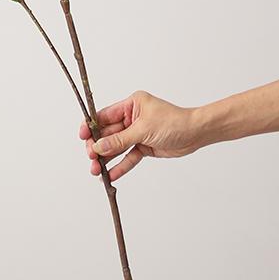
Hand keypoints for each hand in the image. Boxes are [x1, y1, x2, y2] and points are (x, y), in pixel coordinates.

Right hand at [78, 91, 205, 180]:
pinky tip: (111, 174)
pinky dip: (121, 166)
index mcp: (130, 105)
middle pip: (108, 134)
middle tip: (91, 158)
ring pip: (116, 147)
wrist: (196, 134)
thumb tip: (99, 146)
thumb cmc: (174, 122)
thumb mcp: (144, 129)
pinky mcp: (144, 147)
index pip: (104, 116)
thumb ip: (120, 140)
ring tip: (96, 170)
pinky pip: (128, 157)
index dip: (91, 126)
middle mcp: (131, 118)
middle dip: (98, 146)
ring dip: (106, 158)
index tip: (82, 137)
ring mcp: (137, 133)